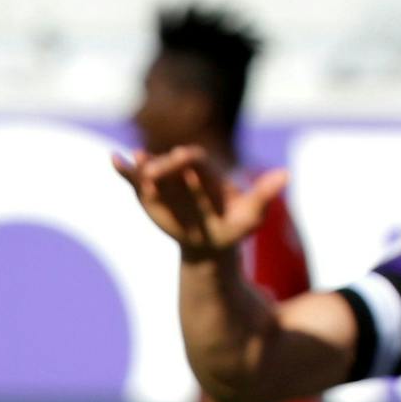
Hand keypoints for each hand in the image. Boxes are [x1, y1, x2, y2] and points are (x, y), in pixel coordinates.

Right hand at [114, 147, 285, 259]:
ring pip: (152, 171)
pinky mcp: (151, 194)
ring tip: (130, 159)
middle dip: (162, 167)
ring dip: (140, 166)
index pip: (195, 161)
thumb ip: (263, 194)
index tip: (179, 158)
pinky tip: (114, 159)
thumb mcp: (251, 216)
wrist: (211, 243)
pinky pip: (137, 182)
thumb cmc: (234, 227)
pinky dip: (126, 173)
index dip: (187, 160)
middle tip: (151, 171)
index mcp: (207, 171)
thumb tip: (286, 175)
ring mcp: (166, 182)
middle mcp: (183, 171)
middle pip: (170, 165)